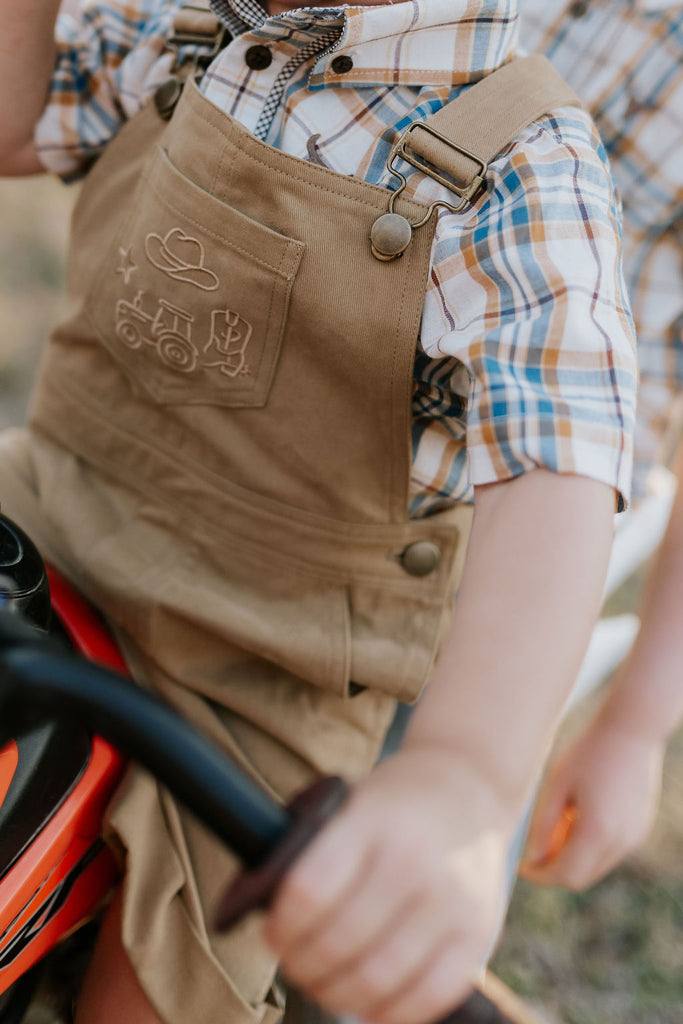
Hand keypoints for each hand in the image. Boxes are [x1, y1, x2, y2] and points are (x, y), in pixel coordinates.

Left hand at [264, 747, 515, 1023]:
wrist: (470, 786)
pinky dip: (389, 1012)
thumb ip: (315, 851)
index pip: (309, 890)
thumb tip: (266, 910)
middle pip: (338, 942)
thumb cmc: (394, 804)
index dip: (281, 924)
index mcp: (372, 821)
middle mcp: (414, 861)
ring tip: (324, 983)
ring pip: (377, 978)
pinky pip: (428, 997)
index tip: (272, 931)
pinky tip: (369, 1003)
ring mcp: (451, 900)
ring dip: (337, 993)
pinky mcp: (479, 934)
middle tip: (294, 962)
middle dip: (302, 964)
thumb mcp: (351, 803)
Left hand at [519, 711, 664, 889]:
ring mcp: (635, 836)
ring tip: (558, 821)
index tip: (522, 867)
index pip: (566, 875)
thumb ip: (543, 825)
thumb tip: (533, 857)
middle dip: (555, 868)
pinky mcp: (641, 827)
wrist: (631, 729)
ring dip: (573, 856)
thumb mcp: (556, 785)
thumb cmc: (588, 751)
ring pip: (597, 865)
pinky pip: (611, 850)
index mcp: (598, 831)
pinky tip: (579, 814)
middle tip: (535, 845)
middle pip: (582, 876)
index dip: (541, 876)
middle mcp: (621, 841)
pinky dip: (590, 845)